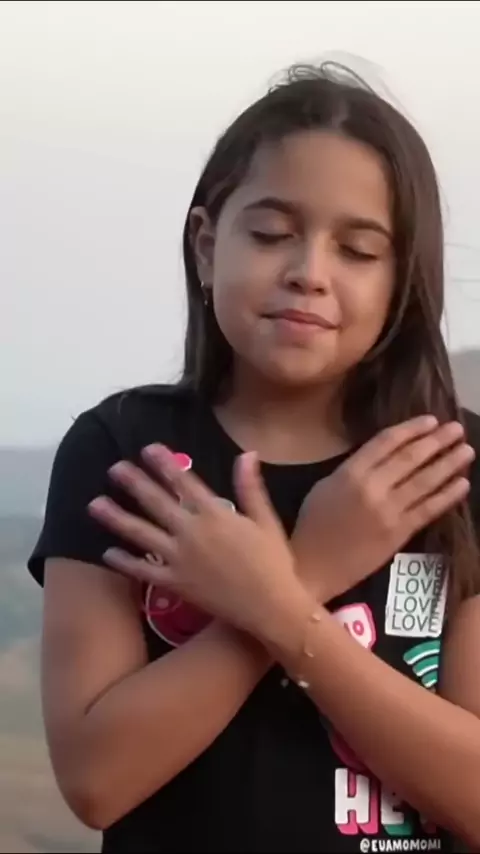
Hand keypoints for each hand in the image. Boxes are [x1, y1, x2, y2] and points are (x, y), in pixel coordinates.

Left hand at [88, 446, 300, 639]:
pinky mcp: (175, 583)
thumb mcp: (266, 520)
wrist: (271, 608)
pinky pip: (143, 571)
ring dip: (117, 518)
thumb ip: (251, 487)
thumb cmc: (274, 563)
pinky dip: (124, 563)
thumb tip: (247, 454)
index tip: (148, 449)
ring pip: (141, 534)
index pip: (184, 482)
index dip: (165, 464)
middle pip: (157, 502)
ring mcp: (180, 558)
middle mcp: (192, 532)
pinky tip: (107, 553)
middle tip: (114, 468)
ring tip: (94, 504)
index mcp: (216, 514)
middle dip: (134, 483)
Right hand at [292, 416, 473, 602]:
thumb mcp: (324, 487)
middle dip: (437, 441)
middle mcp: (372, 488)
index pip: (386, 442)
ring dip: (449, 464)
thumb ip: (353, 470)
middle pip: (411, 458)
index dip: (411, 428)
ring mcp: (388, 512)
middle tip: (457, 429)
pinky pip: (428, 510)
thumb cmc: (312, 525)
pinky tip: (462, 484)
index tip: (431, 419)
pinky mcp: (399, 534)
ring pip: (425, 482)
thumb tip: (383, 459)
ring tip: (466, 450)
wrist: (313, 567)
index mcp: (350, 473)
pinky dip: (447, 496)